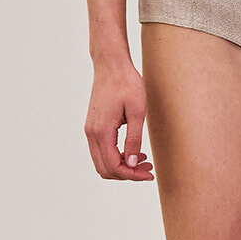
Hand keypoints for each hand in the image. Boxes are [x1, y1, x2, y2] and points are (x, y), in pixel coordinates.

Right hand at [84, 57, 154, 181]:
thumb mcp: (137, 111)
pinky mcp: (93, 126)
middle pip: (105, 169)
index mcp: (102, 131)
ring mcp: (90, 130)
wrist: (111, 64)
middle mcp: (91, 133)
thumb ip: (134, 140)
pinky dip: (116, 157)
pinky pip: (101, 151)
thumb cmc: (127, 83)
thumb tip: (132, 164)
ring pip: (101, 162)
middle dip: (127, 174)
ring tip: (144, 161)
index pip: (114, 166)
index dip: (132, 175)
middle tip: (148, 169)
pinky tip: (133, 151)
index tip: (150, 174)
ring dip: (121, 166)